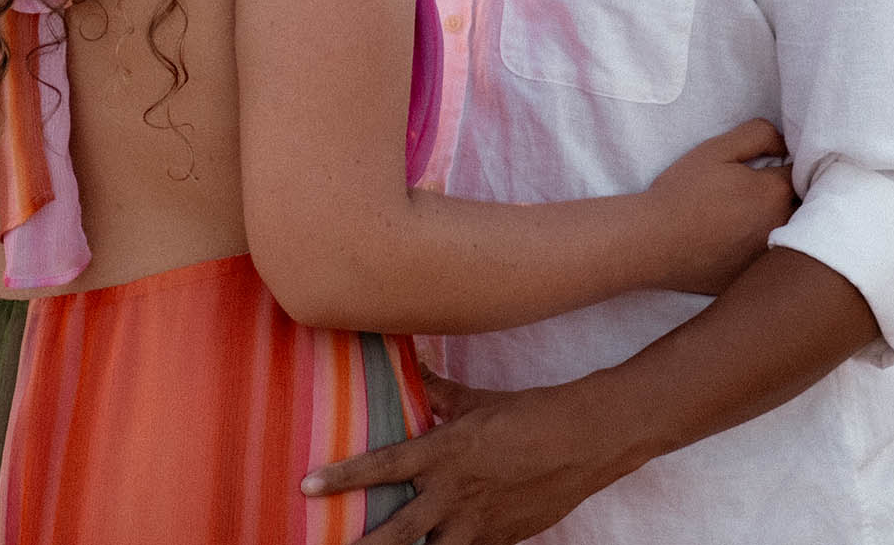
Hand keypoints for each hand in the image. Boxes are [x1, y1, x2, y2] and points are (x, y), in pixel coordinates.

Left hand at [303, 378, 631, 544]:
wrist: (585, 440)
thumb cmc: (529, 413)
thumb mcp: (477, 401)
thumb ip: (439, 394)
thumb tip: (415, 366)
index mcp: (444, 452)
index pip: (382, 466)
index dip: (342, 477)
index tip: (307, 487)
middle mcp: (454, 492)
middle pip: (398, 531)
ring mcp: (478, 522)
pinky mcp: (501, 539)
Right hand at [643, 118, 793, 294]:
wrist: (653, 241)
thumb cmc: (682, 192)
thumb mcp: (716, 150)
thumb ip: (759, 135)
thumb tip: (787, 144)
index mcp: (775, 192)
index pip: (804, 173)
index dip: (792, 165)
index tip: (776, 165)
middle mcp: (783, 226)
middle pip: (807, 207)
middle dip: (798, 195)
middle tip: (768, 191)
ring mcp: (772, 256)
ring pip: (797, 235)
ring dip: (789, 223)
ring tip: (758, 215)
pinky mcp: (758, 277)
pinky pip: (777, 260)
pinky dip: (771, 249)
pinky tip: (745, 242)